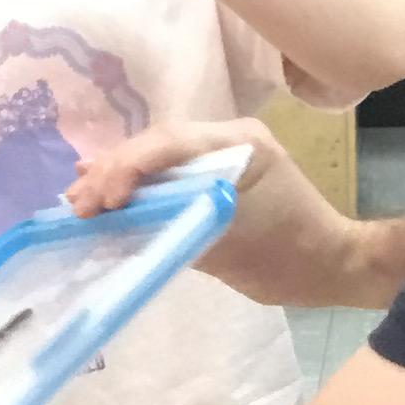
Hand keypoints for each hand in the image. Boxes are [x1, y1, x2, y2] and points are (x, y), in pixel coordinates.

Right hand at [67, 117, 379, 307]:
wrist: (329, 265)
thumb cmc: (289, 259)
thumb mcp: (231, 247)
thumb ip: (177, 227)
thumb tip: (121, 223)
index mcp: (239, 145)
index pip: (169, 143)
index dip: (127, 167)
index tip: (103, 199)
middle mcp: (227, 138)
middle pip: (155, 146)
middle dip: (111, 173)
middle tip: (75, 204)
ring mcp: (220, 154)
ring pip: (156, 157)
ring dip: (115, 177)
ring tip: (77, 197)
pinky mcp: (213, 175)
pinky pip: (167, 173)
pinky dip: (135, 185)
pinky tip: (102, 190)